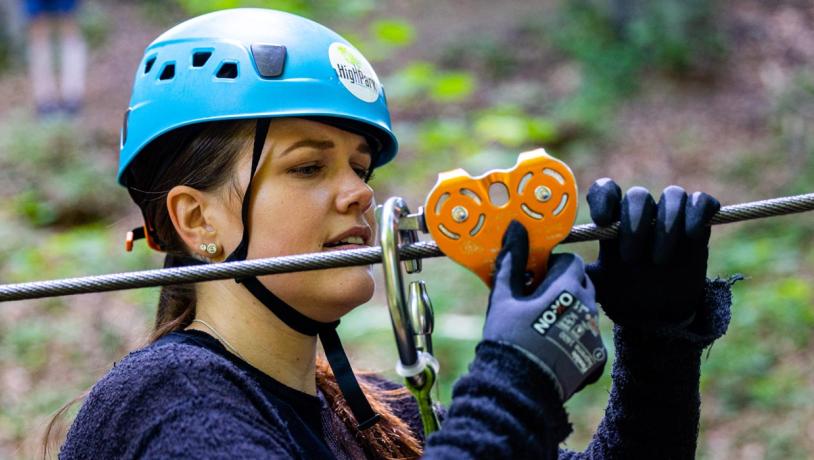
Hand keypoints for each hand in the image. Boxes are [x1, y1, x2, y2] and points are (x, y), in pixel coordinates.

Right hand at [484, 221, 605, 400]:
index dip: (553, 266)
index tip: (535, 277)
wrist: (518, 387)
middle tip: (539, 299)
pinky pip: (590, 338)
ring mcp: (594, 334)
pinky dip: (576, 338)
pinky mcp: (596, 358)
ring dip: (571, 311)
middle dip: (564, 286)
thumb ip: (511, 261)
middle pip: (583, 284)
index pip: (571, 261)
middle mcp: (588, 308)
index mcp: (567, 288)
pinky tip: (555, 348)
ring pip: (587, 311)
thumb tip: (515, 228)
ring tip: (545, 325)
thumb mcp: (504, 296)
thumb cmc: (508, 337)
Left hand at [585, 178, 720, 327]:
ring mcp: (671, 217)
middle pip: (638, 195)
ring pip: (673, 195)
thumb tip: (550, 261)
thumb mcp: (595, 286)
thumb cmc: (623, 297)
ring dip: (667, 224)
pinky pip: (701, 202)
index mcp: (614, 223)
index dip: (605, 197)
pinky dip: (698, 212)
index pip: (606, 190)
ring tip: (659, 260)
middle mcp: (641, 215)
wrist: (657, 317)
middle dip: (635, 223)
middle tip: (630, 257)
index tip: (602, 221)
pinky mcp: (698, 225)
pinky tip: (692, 236)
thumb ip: (574, 271)